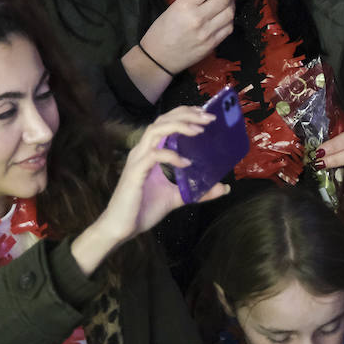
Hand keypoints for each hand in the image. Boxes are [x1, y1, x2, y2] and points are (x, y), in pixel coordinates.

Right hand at [95, 106, 229, 244]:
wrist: (120, 228)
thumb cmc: (143, 210)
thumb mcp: (176, 197)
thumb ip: (197, 191)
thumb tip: (223, 188)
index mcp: (150, 152)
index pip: (165, 123)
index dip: (184, 114)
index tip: (205, 114)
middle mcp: (142, 151)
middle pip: (162, 120)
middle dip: (186, 114)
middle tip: (208, 117)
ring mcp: (137, 160)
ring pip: (156, 130)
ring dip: (178, 126)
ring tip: (198, 130)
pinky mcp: (135, 172)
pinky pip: (154, 155)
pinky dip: (171, 156)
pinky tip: (186, 163)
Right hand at [139, 0, 235, 73]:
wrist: (159, 58)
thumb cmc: (162, 31)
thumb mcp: (174, 7)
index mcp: (185, 4)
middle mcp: (197, 17)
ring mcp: (207, 32)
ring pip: (230, 12)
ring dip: (232, 4)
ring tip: (229, 1)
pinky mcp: (212, 44)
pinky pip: (229, 28)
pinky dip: (230, 20)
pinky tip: (225, 17)